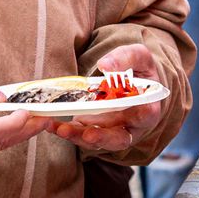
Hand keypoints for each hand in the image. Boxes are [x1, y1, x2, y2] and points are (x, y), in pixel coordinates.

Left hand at [46, 44, 166, 152]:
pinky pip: (80, 134)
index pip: (146, 114)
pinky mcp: (95, 129)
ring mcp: (112, 130)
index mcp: (147, 106)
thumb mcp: (138, 57)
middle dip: (102, 138)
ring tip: (61, 129)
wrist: (132, 80)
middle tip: (87, 135)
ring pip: (97, 140)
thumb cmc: (138, 69)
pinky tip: (51, 124)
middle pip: (119, 138)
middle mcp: (131, 125)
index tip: (124, 110)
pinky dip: (66, 131)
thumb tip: (105, 65)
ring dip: (78, 137)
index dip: (138, 116)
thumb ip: (125, 58)